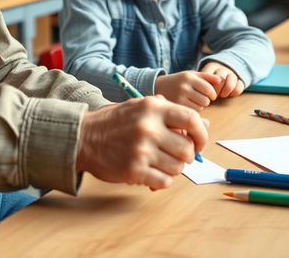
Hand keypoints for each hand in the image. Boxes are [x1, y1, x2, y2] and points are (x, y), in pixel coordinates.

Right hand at [76, 96, 207, 190]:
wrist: (83, 136)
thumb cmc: (115, 122)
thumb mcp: (141, 108)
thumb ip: (170, 114)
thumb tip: (204, 124)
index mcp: (153, 107)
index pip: (192, 119)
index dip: (201, 135)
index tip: (198, 144)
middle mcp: (149, 126)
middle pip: (186, 148)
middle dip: (184, 155)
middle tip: (172, 154)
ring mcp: (142, 149)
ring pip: (177, 167)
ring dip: (172, 168)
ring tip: (157, 162)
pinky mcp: (134, 169)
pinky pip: (164, 181)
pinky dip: (161, 180)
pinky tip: (150, 171)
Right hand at [154, 71, 221, 109]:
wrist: (159, 86)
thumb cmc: (180, 80)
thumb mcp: (192, 75)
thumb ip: (207, 77)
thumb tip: (222, 79)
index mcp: (189, 77)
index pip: (209, 89)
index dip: (212, 93)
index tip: (210, 94)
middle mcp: (183, 87)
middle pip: (206, 100)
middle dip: (206, 100)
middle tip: (200, 97)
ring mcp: (179, 97)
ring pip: (200, 107)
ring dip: (200, 105)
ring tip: (192, 100)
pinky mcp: (176, 106)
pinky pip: (193, 112)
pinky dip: (194, 110)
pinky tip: (187, 104)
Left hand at [199, 62, 244, 98]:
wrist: (224, 73)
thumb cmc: (208, 79)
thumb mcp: (203, 77)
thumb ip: (200, 81)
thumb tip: (196, 90)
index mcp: (212, 66)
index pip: (208, 73)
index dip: (207, 84)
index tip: (205, 91)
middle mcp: (222, 68)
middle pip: (220, 76)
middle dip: (216, 88)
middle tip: (213, 96)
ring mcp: (232, 74)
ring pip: (231, 78)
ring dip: (227, 88)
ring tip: (223, 96)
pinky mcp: (240, 80)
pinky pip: (240, 85)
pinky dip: (236, 91)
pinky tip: (230, 95)